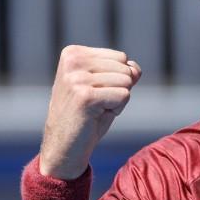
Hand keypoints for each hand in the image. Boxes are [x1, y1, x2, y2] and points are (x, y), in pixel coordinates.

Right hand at [39, 46, 140, 178]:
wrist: (64, 146)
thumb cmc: (86, 116)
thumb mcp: (105, 87)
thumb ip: (123, 72)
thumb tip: (135, 68)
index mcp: (73, 53)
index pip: (120, 57)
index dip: (116, 79)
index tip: (95, 93)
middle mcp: (72, 61)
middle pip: (125, 68)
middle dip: (118, 89)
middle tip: (96, 104)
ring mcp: (77, 78)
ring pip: (126, 81)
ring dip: (117, 100)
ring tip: (95, 110)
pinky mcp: (85, 96)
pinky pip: (124, 96)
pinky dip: (117, 109)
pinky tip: (96, 116)